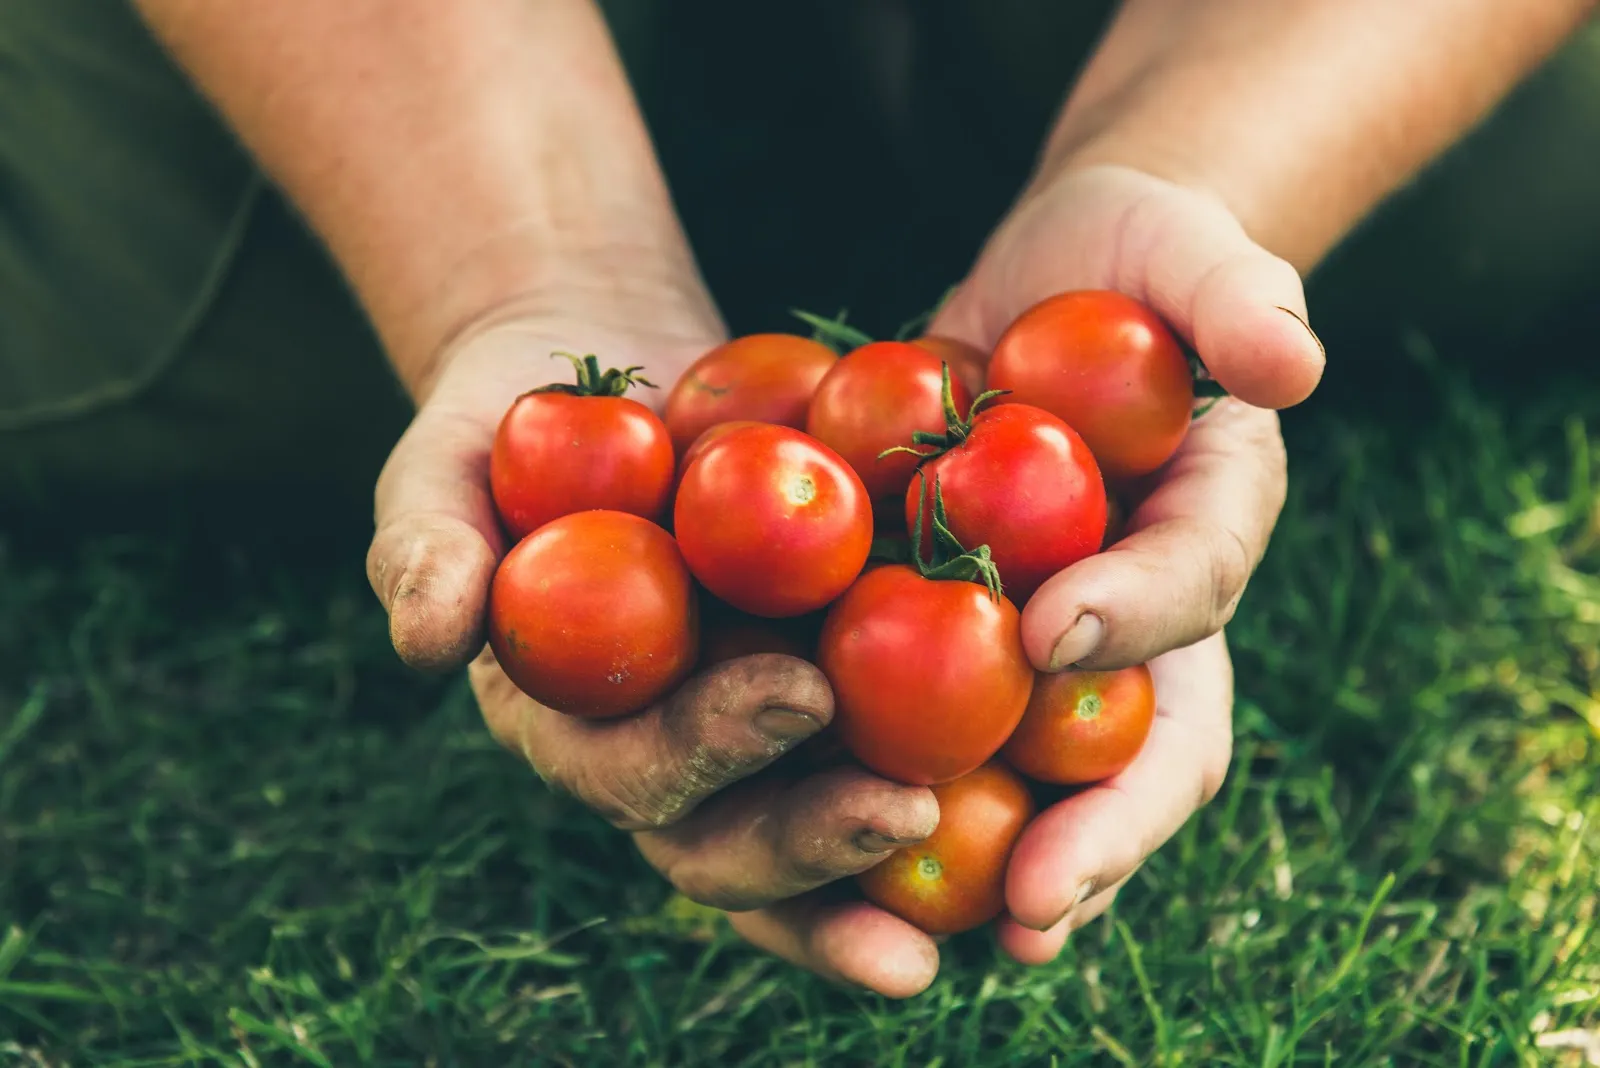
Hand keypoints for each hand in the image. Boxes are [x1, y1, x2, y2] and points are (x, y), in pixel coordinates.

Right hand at [363, 287, 938, 989]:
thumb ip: (426, 544)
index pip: (626, 774)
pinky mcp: (823, 685)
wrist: (595, 377)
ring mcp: (745, 732)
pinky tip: (1048, 772)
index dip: (704, 757)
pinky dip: (964, 773)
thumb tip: (426, 637)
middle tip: (909, 811)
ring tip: (999, 852)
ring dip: (897, 857)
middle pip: (730, 843)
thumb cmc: (507, 419)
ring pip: (818, 829)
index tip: (797, 697)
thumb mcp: (446, 460)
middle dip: (814, 840)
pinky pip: (890, 745)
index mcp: (572, 729)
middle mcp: (664, 757)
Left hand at [728, 164, 1307, 987]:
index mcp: (1206, 532)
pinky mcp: (961, 647)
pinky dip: (891, 796)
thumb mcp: (1185, 249)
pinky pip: (936, 736)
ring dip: (1000, 864)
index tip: (1055, 629)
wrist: (1053, 286)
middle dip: (1098, 831)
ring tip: (934, 939)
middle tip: (1035, 904)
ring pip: (1044, 780)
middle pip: (1138, 747)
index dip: (1138, 616)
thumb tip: (1292, 363)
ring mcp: (1052, 646)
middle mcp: (1139, 619)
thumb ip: (1237, 294)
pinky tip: (824, 850)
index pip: (1194, 589)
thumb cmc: (1135, 260)